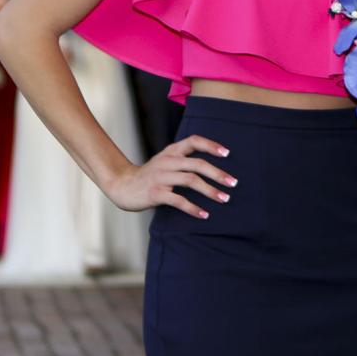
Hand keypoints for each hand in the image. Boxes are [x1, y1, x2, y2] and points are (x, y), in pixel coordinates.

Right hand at [104, 134, 236, 218]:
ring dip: (210, 191)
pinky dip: (193, 208)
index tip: (228, 154)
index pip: (194, 141)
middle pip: (197, 164)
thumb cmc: (151, 175)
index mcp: (171, 151)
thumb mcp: (166, 161)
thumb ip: (184, 160)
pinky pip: (178, 200)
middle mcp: (167, 161)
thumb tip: (213, 166)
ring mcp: (160, 177)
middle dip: (218, 174)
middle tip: (234, 183)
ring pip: (191, 181)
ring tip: (224, 199)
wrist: (122, 186)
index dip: (211, 145)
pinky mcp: (155, 193)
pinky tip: (204, 214)